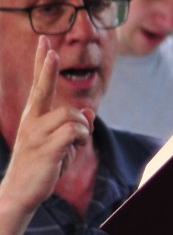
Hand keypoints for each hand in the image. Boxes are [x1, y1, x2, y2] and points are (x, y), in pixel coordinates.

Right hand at [0, 39, 93, 216]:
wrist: (21, 193)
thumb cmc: (42, 165)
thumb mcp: (61, 143)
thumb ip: (73, 126)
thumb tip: (89, 113)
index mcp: (33, 116)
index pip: (38, 84)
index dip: (41, 63)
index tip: (44, 41)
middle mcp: (32, 120)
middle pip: (42, 88)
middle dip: (46, 68)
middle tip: (49, 48)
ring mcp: (36, 133)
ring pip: (73, 115)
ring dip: (82, 130)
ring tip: (71, 146)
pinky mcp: (46, 147)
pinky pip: (76, 131)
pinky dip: (82, 139)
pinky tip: (71, 151)